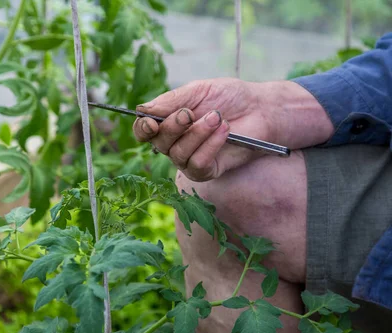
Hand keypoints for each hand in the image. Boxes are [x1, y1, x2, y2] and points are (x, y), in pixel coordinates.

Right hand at [133, 78, 332, 180]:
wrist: (261, 108)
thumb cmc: (229, 97)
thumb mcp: (198, 90)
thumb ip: (170, 101)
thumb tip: (142, 110)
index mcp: (168, 121)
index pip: (143, 131)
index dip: (143, 129)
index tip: (152, 122)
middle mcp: (174, 142)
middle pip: (159, 142)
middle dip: (174, 126)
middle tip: (191, 113)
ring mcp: (189, 158)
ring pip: (178, 154)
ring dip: (197, 134)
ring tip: (217, 117)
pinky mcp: (207, 170)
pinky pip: (197, 164)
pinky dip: (210, 146)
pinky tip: (224, 131)